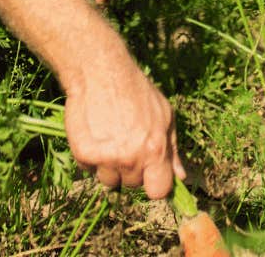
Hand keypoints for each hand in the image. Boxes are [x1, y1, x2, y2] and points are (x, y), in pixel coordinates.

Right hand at [64, 53, 184, 198]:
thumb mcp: (165, 115)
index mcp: (155, 150)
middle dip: (132, 169)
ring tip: (110, 137)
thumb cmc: (137, 91)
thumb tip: (181, 177)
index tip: (150, 175)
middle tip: (127, 142)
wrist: (100, 72)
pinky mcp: (83, 154)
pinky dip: (91, 157)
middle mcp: (131, 158)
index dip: (155, 184)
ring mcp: (106, 158)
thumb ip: (172, 149)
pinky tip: (96, 134)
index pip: (158, 192)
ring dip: (110, 166)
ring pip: (109, 181)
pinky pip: (89, 170)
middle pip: (132, 185)